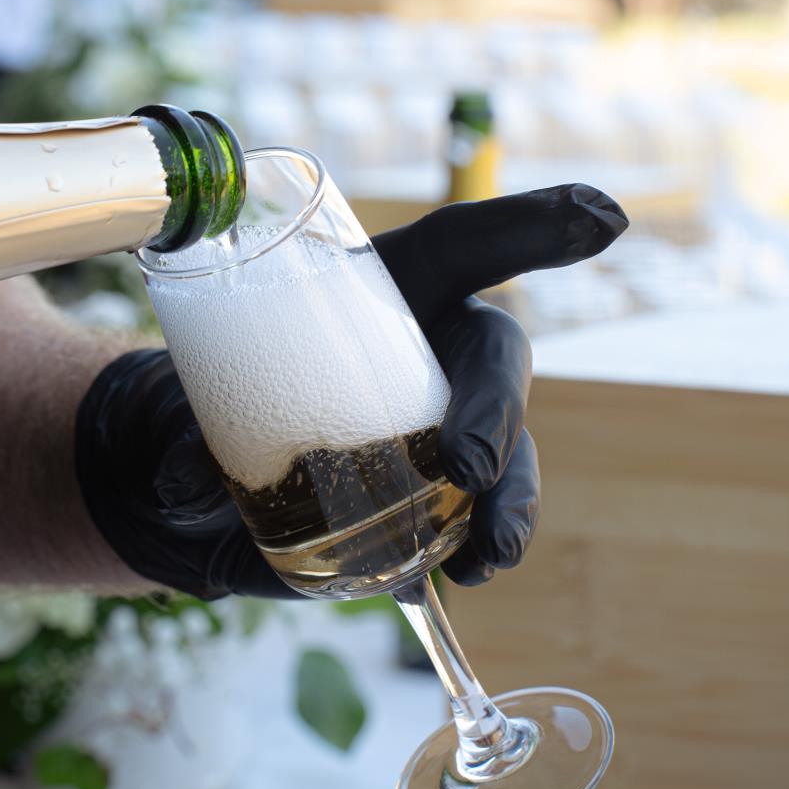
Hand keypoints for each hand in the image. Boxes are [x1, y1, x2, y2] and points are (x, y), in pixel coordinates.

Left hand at [73, 185, 627, 600]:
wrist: (191, 484)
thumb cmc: (198, 406)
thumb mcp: (181, 404)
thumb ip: (182, 434)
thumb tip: (182, 484)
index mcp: (385, 288)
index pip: (464, 244)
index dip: (534, 225)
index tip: (606, 218)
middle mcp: (430, 354)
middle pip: (494, 360)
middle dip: (498, 407)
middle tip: (470, 461)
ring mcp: (442, 432)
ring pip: (509, 453)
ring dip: (512, 500)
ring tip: (490, 551)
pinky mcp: (437, 503)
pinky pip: (486, 518)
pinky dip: (487, 543)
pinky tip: (471, 571)